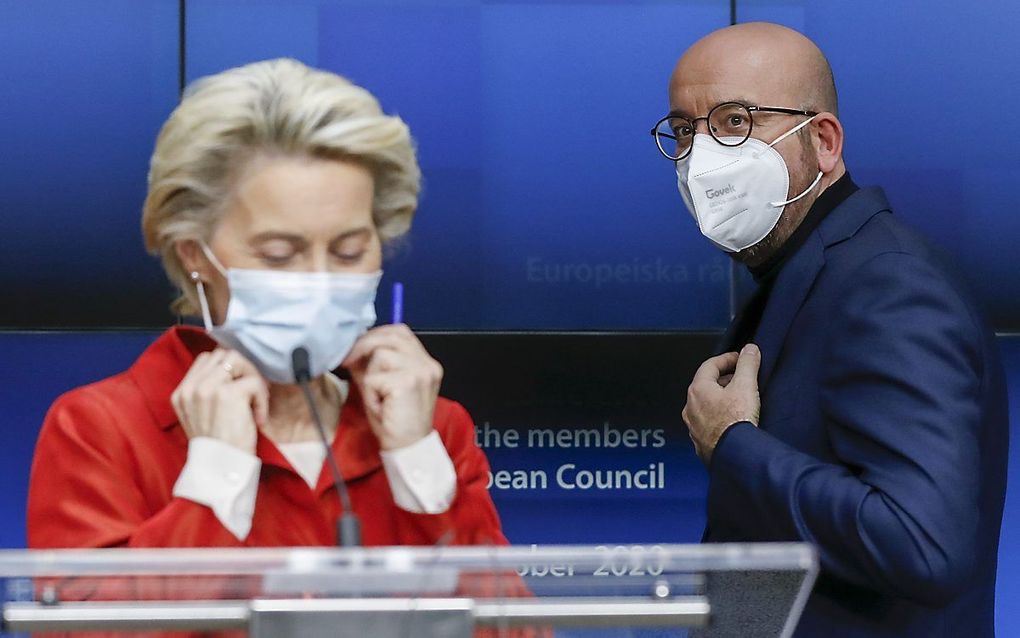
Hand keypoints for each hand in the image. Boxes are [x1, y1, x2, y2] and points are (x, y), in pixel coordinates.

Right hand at [170, 348, 267, 453]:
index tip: (240, 390)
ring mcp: (208, 388)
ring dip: (252, 380)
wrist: (220, 470)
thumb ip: (208, 393)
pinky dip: (262, 400)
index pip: (206, 359)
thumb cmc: (218, 448)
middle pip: (223, 355)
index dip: (229, 370)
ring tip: (255, 404)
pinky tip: (258, 419)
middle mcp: (191, 388)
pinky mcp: (228, 394)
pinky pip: (254, 382)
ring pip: (238, 360)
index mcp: (181, 393)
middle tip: (252, 395)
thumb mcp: (202, 417)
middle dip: (243, 371)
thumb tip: (235, 371)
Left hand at [342, 324, 442, 450]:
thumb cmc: (396, 422)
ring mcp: (421, 371)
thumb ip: (372, 364)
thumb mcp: (383, 386)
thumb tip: (352, 348)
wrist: (408, 449)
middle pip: (391, 335)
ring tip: (377, 396)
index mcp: (425, 362)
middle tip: (347, 361)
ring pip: (381, 354)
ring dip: (370, 376)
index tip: (356, 350)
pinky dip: (370, 392)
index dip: (375, 336)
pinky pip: (375, 376)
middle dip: (364, 346)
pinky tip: (379, 406)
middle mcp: (427, 363)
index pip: (399, 332)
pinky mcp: (408, 382)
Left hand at [682, 343, 761, 464]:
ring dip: (720, 399)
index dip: (727, 359)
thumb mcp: (745, 386)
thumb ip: (747, 364)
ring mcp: (693, 426)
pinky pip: (708, 423)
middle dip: (724, 379)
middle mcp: (690, 407)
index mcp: (698, 390)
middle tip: (741, 378)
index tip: (739, 358)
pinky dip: (719, 417)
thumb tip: (749, 350)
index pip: (710, 365)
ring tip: (738, 400)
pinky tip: (731, 421)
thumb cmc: (736, 422)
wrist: (735, 455)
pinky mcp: (700, 442)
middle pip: (706, 385)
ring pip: (706, 406)